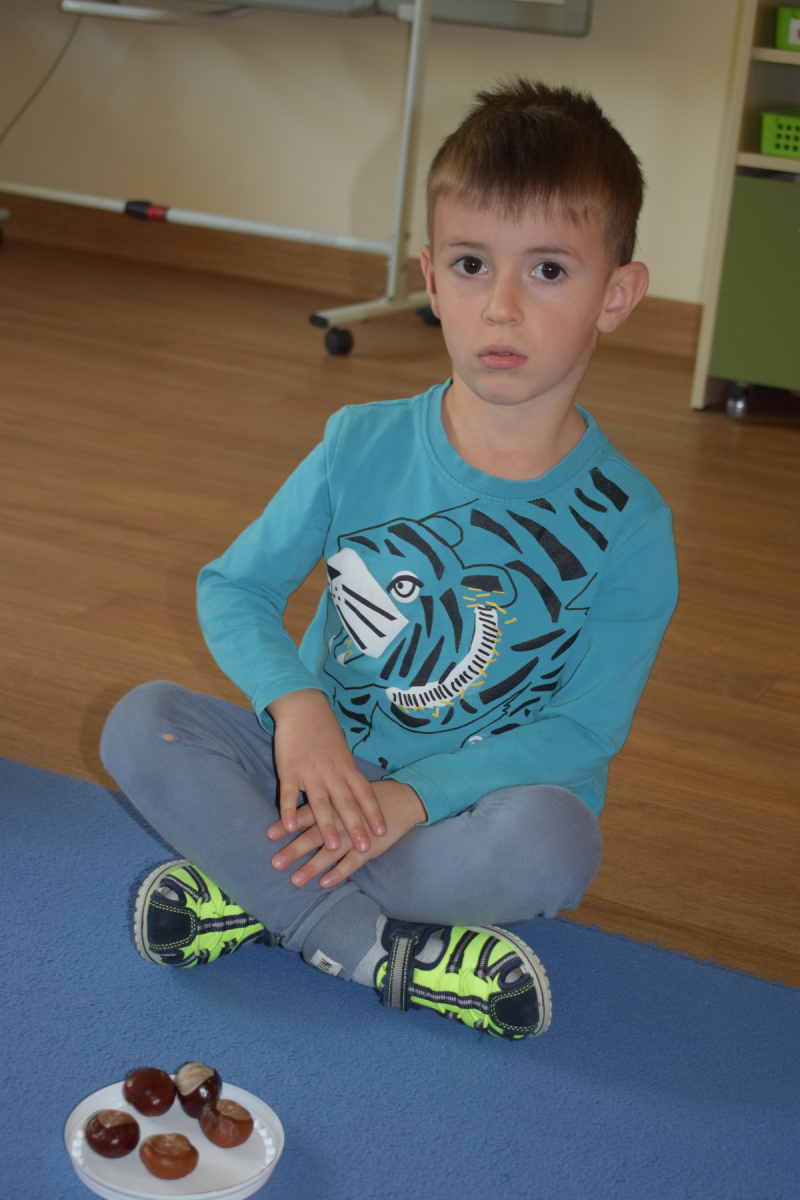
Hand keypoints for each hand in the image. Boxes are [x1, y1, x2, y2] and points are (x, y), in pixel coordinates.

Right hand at [267, 689, 386, 854]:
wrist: (303, 707)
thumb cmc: (324, 731)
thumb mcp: (342, 751)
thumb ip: (347, 773)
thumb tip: (359, 795)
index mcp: (346, 767)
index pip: (364, 793)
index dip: (373, 813)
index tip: (382, 832)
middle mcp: (331, 772)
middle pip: (346, 803)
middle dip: (356, 827)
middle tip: (365, 849)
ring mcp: (310, 771)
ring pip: (320, 803)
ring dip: (326, 826)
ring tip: (332, 847)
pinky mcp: (288, 770)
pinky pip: (289, 794)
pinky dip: (288, 811)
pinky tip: (288, 828)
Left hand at [267, 778, 426, 888]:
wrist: (400, 799)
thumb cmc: (364, 797)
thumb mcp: (342, 793)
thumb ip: (320, 802)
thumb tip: (293, 810)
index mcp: (332, 805)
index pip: (305, 815)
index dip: (287, 824)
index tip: (269, 834)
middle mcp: (340, 820)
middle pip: (314, 836)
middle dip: (294, 850)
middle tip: (275, 863)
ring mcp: (354, 835)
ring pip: (330, 852)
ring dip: (312, 866)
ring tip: (295, 880)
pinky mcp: (369, 848)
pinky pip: (352, 862)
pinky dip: (338, 872)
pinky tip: (325, 883)